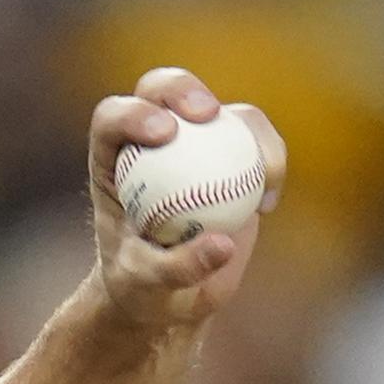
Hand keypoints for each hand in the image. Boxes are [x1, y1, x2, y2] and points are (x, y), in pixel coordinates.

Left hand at [87, 66, 287, 338]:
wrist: (172, 294)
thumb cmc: (143, 290)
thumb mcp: (148, 287)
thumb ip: (177, 267)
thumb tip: (224, 243)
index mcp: (112, 162)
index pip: (113, 118)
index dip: (134, 113)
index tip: (165, 134)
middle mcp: (151, 142)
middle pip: (161, 89)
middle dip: (182, 89)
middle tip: (207, 115)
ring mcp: (196, 144)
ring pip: (222, 111)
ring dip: (248, 129)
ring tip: (262, 177)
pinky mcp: (235, 155)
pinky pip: (259, 142)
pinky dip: (271, 162)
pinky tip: (268, 203)